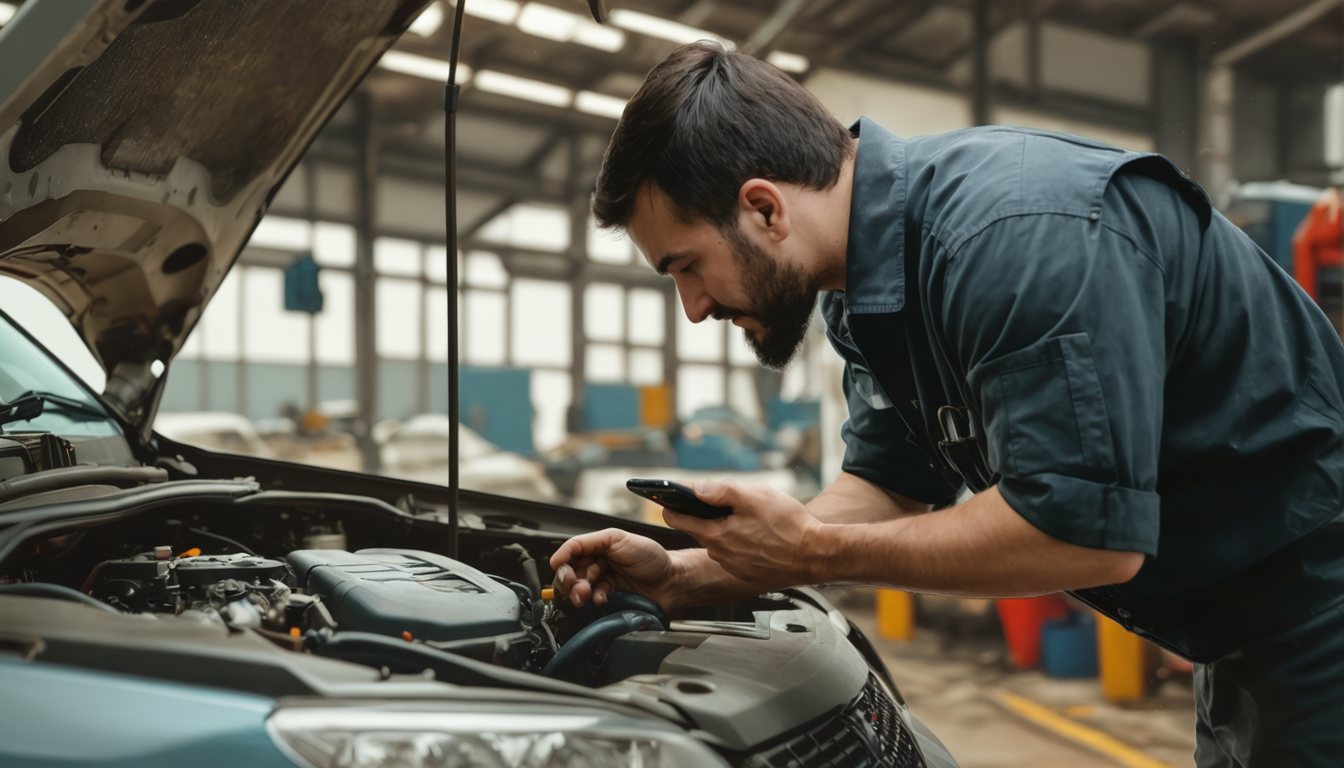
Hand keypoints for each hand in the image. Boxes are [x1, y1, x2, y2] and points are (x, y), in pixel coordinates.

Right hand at [549, 528, 677, 610]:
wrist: (672, 582)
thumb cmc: (653, 558)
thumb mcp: (619, 538)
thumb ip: (590, 541)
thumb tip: (564, 551)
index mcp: (599, 547)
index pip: (570, 553)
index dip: (562, 560)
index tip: (559, 567)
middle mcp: (599, 565)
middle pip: (570, 573)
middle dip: (570, 580)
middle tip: (578, 585)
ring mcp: (603, 583)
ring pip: (578, 590)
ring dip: (580, 592)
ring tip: (588, 594)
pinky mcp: (609, 600)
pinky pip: (592, 602)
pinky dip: (595, 601)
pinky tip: (604, 599)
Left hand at [664, 479, 825, 587]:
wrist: (815, 555)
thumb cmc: (787, 525)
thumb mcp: (753, 496)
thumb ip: (721, 490)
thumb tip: (695, 487)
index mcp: (714, 534)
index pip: (675, 518)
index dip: (668, 502)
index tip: (663, 493)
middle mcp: (718, 553)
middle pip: (697, 527)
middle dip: (702, 512)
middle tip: (718, 500)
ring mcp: (732, 565)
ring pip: (718, 540)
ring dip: (725, 527)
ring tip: (748, 517)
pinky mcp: (747, 573)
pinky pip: (734, 553)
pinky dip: (739, 542)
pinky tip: (758, 534)